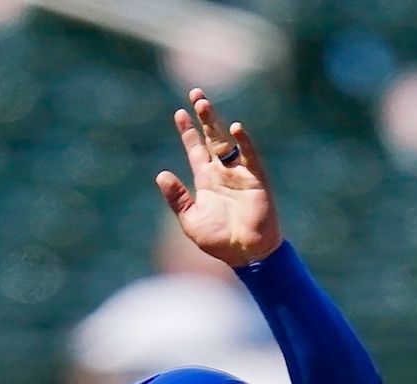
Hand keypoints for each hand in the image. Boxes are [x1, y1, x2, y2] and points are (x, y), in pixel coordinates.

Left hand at [156, 88, 281, 269]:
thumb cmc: (218, 241)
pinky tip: (235, 128)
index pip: (195, 150)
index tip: (179, 113)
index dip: (188, 132)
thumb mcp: (190, 220)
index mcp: (206, 181)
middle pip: (210, 138)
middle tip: (195, 95)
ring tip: (203, 104)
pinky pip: (249, 156)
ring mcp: (239, 174)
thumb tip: (160, 175)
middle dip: (203, 117)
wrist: (246, 254)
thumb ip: (177, 198)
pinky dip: (243, 142)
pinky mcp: (255, 179)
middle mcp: (222, 172)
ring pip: (226, 142)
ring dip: (215, 123)